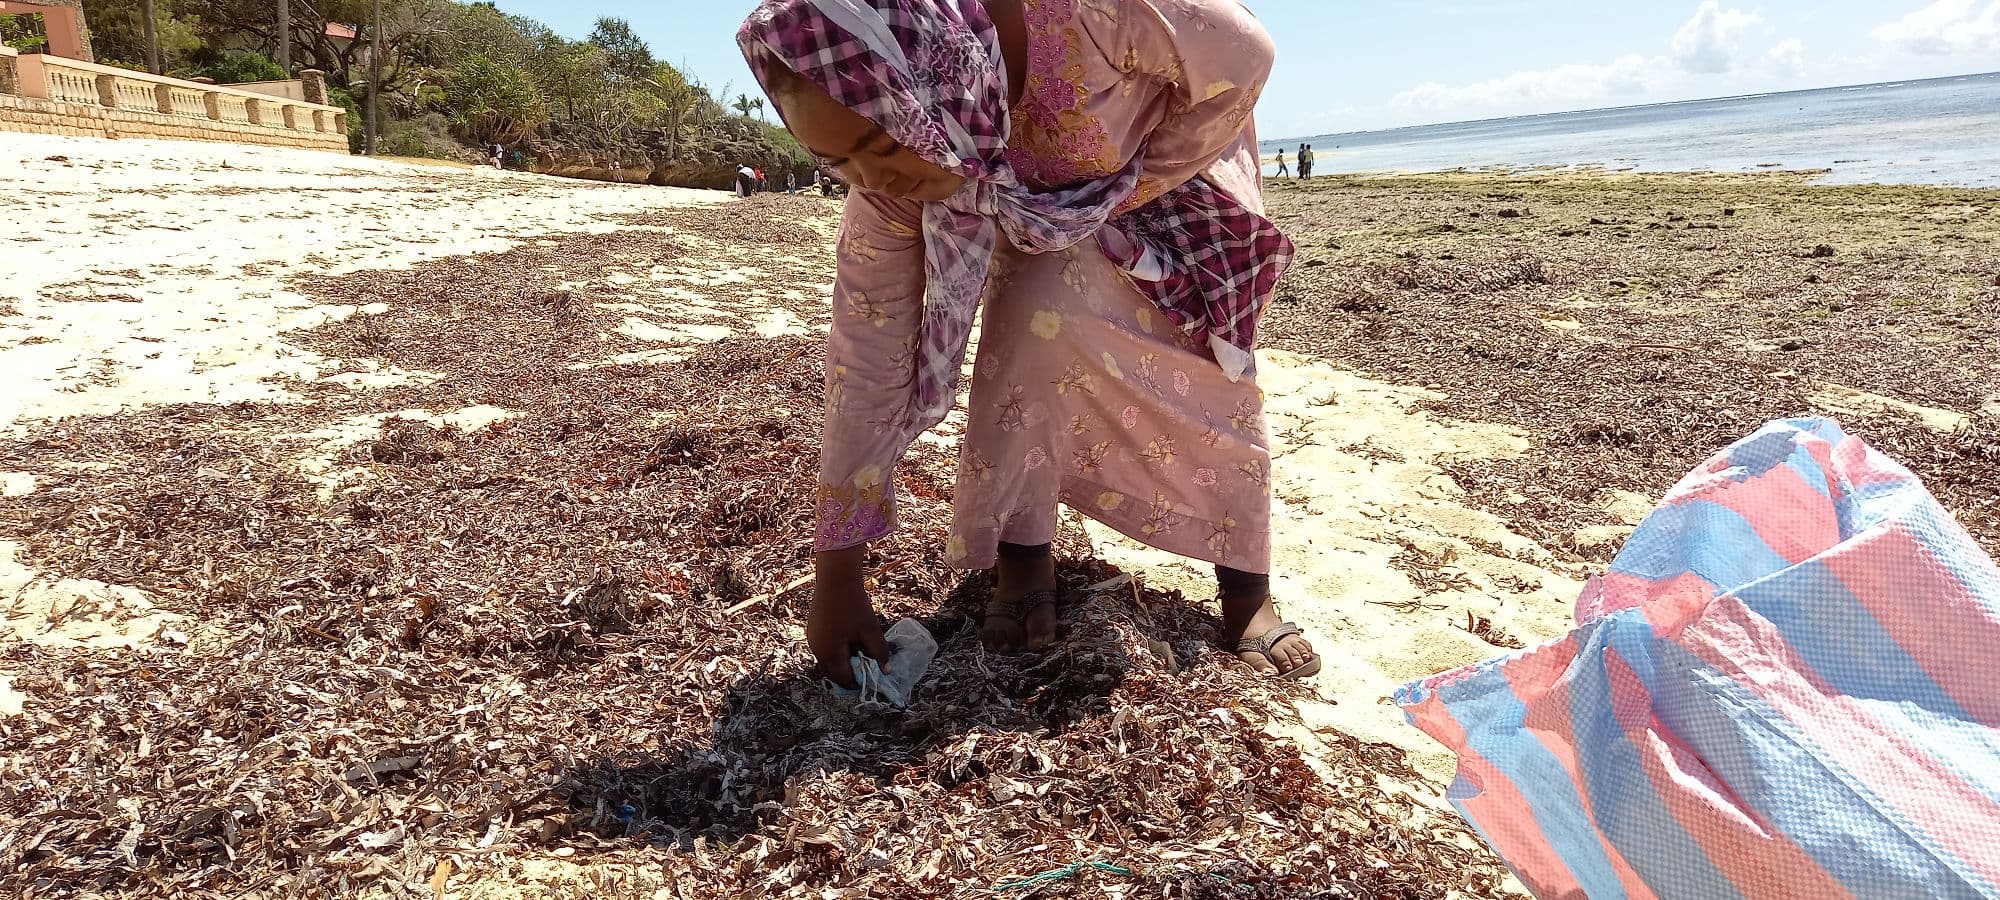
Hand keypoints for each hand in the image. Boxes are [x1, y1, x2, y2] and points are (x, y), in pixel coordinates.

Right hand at [808, 547, 890, 688]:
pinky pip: (825, 649)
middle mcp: (817, 650)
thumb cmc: (854, 605)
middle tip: (867, 673)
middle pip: (833, 673)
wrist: (836, 578)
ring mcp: (813, 639)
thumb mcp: (870, 629)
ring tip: (861, 656)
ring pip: (829, 661)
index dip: (859, 682)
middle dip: (850, 676)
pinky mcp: (813, 630)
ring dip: (843, 663)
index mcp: (830, 653)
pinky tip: (851, 642)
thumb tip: (886, 670)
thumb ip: (879, 651)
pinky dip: (837, 652)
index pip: (844, 678)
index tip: (873, 681)